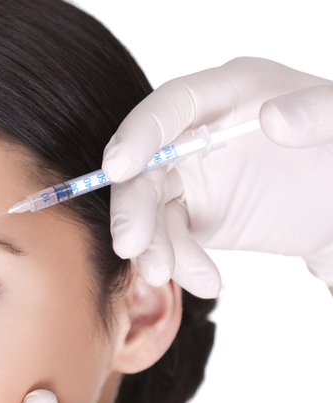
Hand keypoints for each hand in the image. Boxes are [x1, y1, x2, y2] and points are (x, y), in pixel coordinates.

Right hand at [102, 57, 332, 295]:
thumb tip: (272, 119)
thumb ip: (316, 113)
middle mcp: (196, 130)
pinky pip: (169, 238)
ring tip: (163, 274)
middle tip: (129, 246)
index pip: (172, 104)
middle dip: (132, 207)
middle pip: (145, 165)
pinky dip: (179, 263)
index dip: (140, 134)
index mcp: (228, 92)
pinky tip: (208, 281)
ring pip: (148, 207)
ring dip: (148, 245)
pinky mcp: (190, 213)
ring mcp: (188, 173)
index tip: (119, 168)